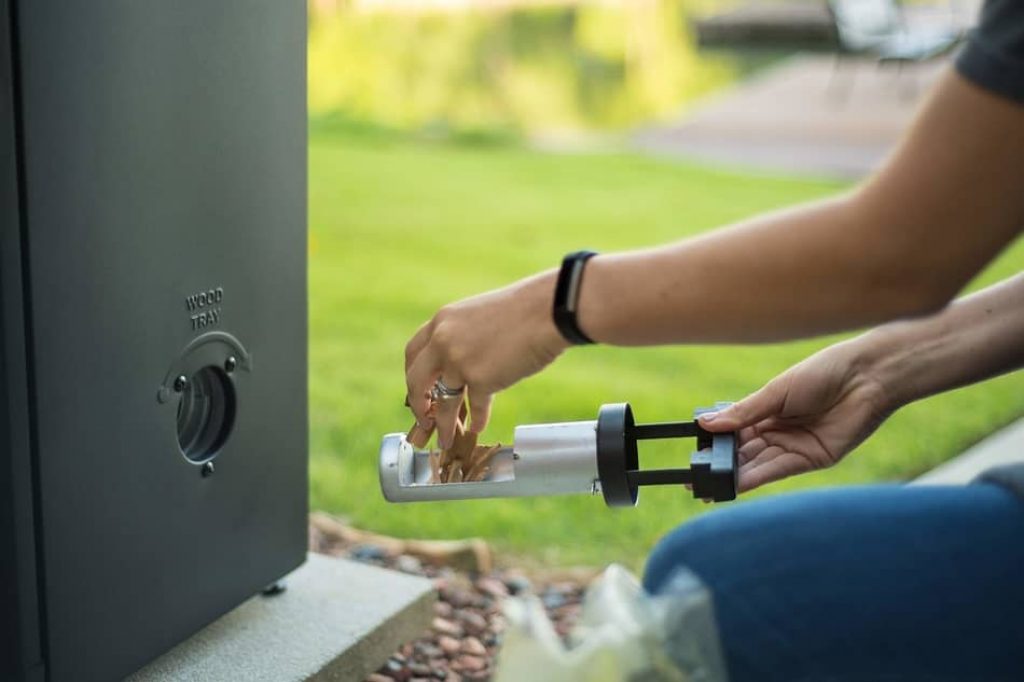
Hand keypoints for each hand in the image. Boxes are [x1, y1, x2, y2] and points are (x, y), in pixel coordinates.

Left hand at [405, 270, 568, 448]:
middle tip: (423, 419)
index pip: (413, 353)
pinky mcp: (481, 379)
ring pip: (443, 402)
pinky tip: (477, 428)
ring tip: (446, 440)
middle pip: (416, 380)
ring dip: (444, 425)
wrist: (547, 311)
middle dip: (418, 404)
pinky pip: (475, 407)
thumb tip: (460, 362)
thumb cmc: (523, 310)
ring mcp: (459, 362)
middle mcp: (443, 342)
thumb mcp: (479, 315)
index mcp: (441, 321)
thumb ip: (462, 336)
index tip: (417, 390)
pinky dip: (477, 421)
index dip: (413, 375)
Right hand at [699, 339, 894, 492]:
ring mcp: (795, 446)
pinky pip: (779, 470)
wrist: (865, 377)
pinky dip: (757, 477)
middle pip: (745, 452)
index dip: (716, 443)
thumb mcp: (776, 392)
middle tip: (697, 477)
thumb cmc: (822, 373)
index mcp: (767, 411)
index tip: (696, 453)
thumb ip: (743, 413)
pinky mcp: (812, 458)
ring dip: (735, 475)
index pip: (735, 432)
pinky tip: (737, 482)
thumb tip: (705, 423)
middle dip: (722, 465)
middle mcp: (779, 431)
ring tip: (710, 485)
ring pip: (759, 464)